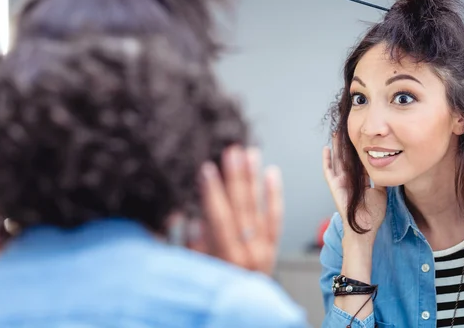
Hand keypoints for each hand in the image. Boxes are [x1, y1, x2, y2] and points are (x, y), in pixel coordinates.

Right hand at [191, 146, 282, 275]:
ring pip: (258, 208)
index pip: (219, 219)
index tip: (206, 169)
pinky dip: (275, 195)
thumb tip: (187, 217)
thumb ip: (192, 245)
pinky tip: (272, 173)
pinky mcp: (272, 247)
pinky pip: (276, 218)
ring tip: (250, 154)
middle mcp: (248, 253)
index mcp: (227, 258)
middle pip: (241, 208)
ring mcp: (263, 250)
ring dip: (253, 179)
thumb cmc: (215, 288)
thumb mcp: (195, 271)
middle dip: (235, 177)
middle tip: (231, 152)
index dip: (212, 192)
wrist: (243, 315)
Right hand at [322, 134, 386, 237]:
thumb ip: (380, 179)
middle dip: (346, 144)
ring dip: (336, 147)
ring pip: (337, 160)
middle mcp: (349, 179)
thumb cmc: (373, 214)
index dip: (359, 149)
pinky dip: (326, 160)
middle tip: (347, 128)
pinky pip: (328, 171)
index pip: (359, 161)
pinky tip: (326, 149)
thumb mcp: (380, 192)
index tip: (362, 136)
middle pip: (346, 157)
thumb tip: (385, 166)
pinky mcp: (334, 186)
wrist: (365, 227)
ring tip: (336, 133)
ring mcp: (340, 182)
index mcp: (359, 180)